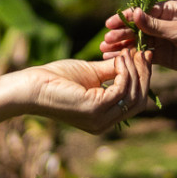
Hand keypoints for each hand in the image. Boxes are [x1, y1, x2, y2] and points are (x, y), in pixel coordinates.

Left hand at [12, 54, 153, 133]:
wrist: (32, 86)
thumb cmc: (56, 79)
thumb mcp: (91, 73)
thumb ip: (112, 71)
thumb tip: (135, 59)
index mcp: (104, 118)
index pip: (134, 102)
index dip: (143, 79)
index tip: (144, 56)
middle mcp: (104, 124)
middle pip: (139, 101)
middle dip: (144, 75)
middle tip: (141, 53)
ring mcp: (100, 119)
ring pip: (133, 96)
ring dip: (135, 71)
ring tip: (127, 53)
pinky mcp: (95, 109)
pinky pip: (121, 90)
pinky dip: (124, 72)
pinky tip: (119, 59)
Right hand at [101, 1, 176, 76]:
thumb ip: (155, 26)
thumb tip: (134, 13)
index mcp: (167, 11)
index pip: (141, 13)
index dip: (124, 19)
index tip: (109, 25)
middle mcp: (162, 24)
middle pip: (136, 28)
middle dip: (120, 34)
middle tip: (106, 42)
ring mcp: (162, 40)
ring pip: (137, 42)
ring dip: (122, 46)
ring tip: (105, 52)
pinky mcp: (164, 56)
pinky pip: (144, 55)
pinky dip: (132, 57)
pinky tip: (118, 60)